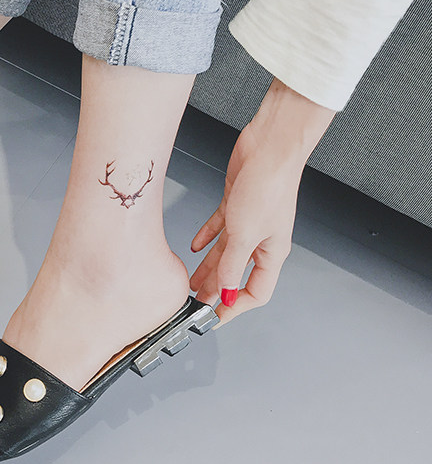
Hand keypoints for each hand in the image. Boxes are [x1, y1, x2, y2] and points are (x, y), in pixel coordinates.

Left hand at [189, 79, 334, 326]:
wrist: (269, 147)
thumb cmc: (269, 185)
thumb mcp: (245, 232)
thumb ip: (232, 263)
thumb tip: (224, 290)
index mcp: (272, 252)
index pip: (255, 291)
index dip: (234, 305)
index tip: (215, 316)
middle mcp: (261, 239)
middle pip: (236, 273)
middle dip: (215, 288)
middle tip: (194, 301)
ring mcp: (248, 222)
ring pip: (224, 252)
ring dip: (207, 266)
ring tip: (190, 281)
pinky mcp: (236, 204)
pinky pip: (219, 227)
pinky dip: (206, 237)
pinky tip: (194, 246)